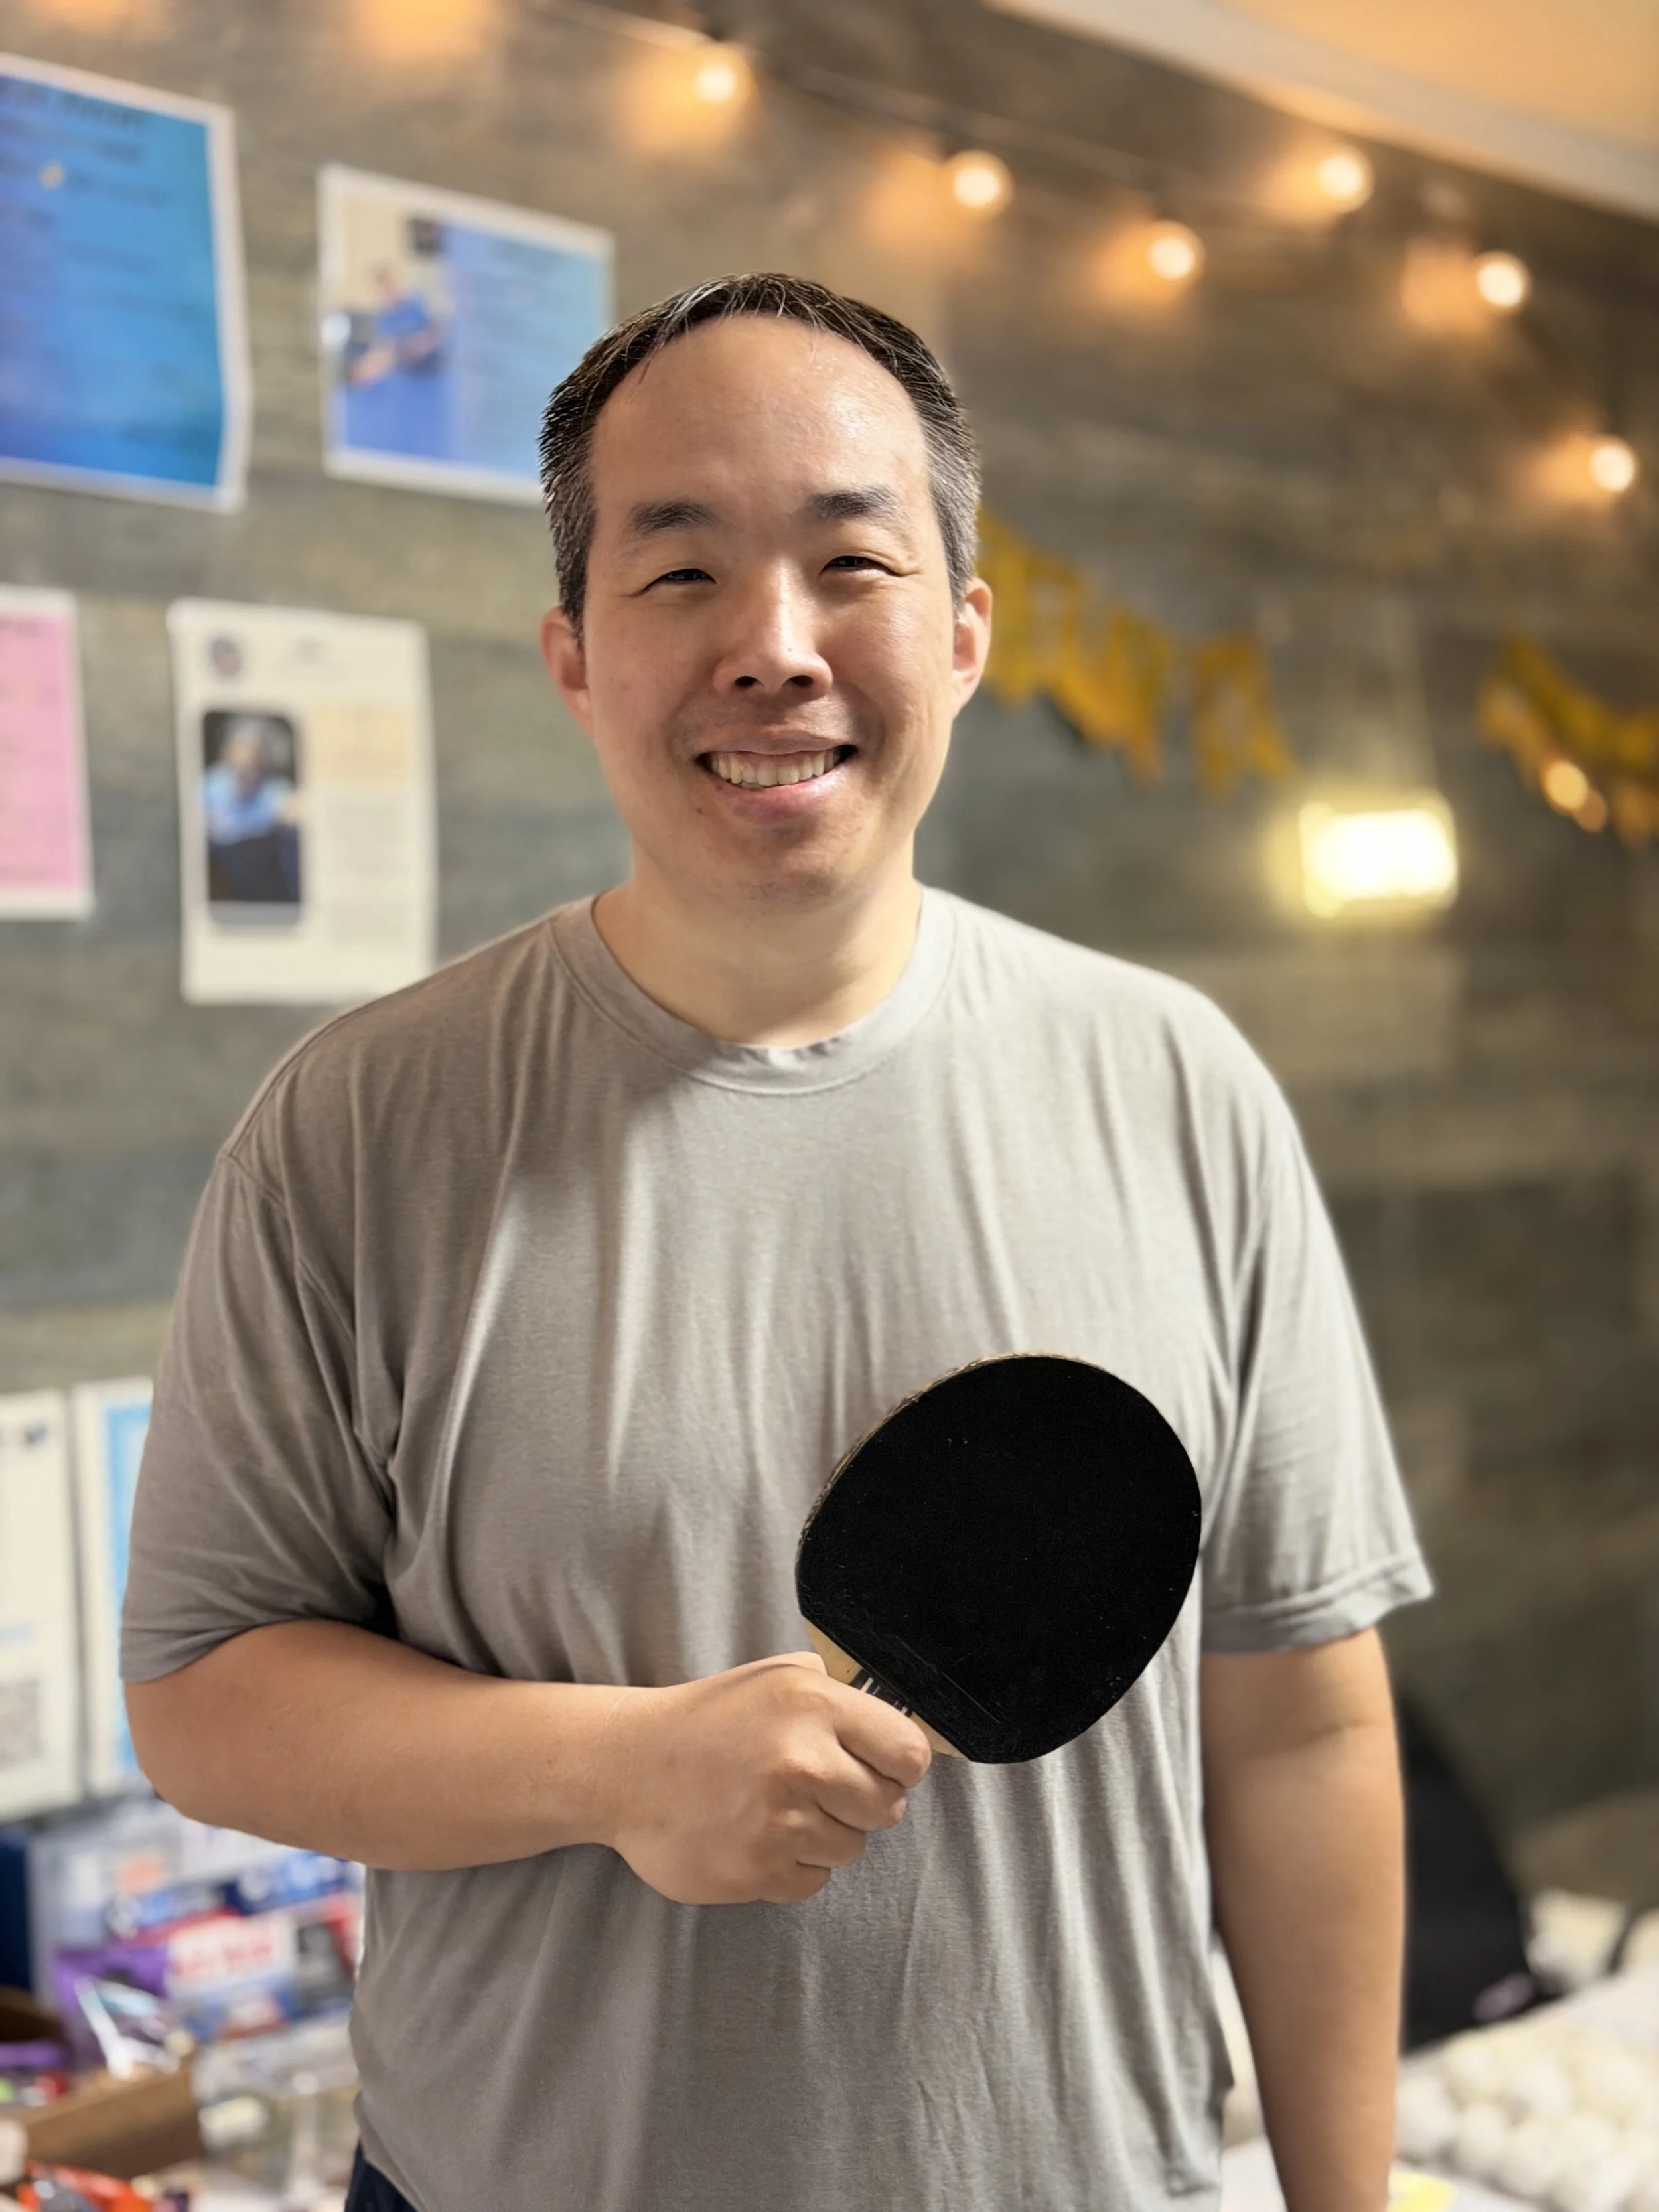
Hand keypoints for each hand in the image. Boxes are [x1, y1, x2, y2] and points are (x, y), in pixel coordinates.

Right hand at [600, 1652, 931, 1905]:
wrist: (626, 1766)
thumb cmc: (707, 1721)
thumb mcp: (774, 1676)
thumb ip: (835, 1693)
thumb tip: (889, 1720)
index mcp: (814, 1705)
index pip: (910, 1754)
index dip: (897, 1765)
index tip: (878, 1766)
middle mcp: (802, 1761)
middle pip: (887, 1808)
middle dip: (860, 1802)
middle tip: (818, 1789)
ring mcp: (779, 1821)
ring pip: (851, 1847)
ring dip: (823, 1834)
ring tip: (775, 1808)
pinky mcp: (757, 1870)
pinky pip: (813, 1880)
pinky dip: (792, 1865)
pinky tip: (756, 1834)